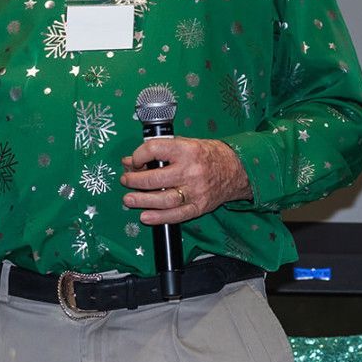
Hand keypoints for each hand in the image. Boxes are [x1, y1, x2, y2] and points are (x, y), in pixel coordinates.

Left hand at [119, 137, 250, 224]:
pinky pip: (177, 215)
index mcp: (186, 150)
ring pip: (163, 199)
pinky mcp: (199, 206)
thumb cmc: (207, 155)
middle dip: (135, 181)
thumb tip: (131, 161)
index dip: (138, 155)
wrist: (236, 170)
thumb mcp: (186, 143)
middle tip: (126, 181)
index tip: (133, 160)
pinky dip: (159, 218)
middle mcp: (191, 170)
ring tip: (128, 199)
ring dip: (142, 201)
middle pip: (155, 178)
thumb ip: (161, 151)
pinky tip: (145, 216)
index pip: (154, 150)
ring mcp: (195, 190)